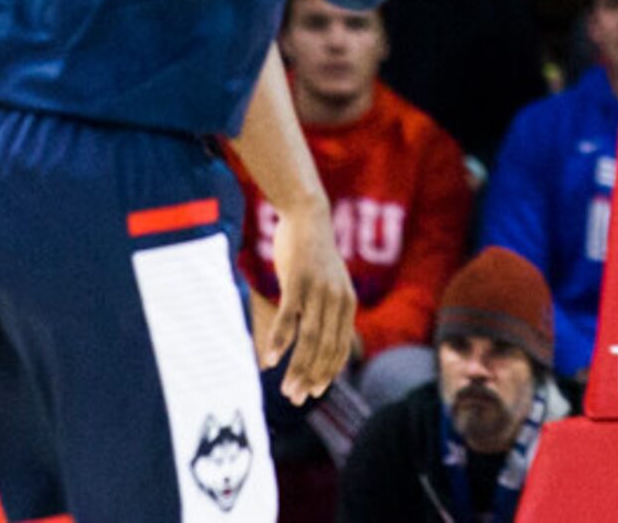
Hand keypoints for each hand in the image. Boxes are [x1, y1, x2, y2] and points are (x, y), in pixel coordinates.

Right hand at [259, 202, 355, 404]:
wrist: (308, 217)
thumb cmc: (314, 257)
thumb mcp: (328, 285)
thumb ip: (327, 312)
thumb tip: (317, 343)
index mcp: (347, 304)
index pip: (340, 348)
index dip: (327, 373)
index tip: (312, 393)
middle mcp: (337, 299)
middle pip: (325, 349)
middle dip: (310, 378)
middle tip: (294, 400)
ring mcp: (318, 290)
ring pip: (309, 338)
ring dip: (297, 368)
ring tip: (285, 390)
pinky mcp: (298, 281)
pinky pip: (289, 317)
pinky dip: (280, 341)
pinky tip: (270, 360)